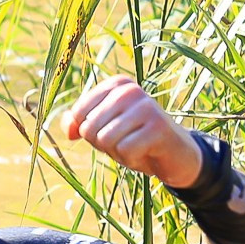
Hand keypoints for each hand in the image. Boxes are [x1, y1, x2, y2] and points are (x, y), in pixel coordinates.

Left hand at [62, 75, 204, 189]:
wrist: (175, 154)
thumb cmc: (134, 138)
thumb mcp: (101, 128)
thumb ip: (77, 123)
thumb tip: (69, 131)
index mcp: (116, 84)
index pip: (78, 114)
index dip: (89, 131)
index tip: (112, 129)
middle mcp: (130, 90)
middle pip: (89, 128)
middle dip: (103, 144)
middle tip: (127, 140)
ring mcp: (146, 106)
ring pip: (105, 140)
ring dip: (117, 152)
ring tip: (136, 145)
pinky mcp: (158, 126)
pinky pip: (124, 150)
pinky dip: (131, 158)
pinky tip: (146, 151)